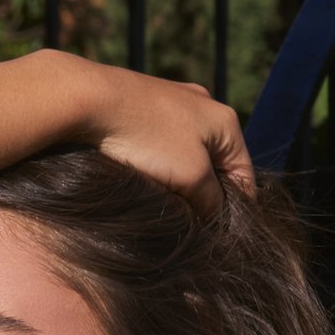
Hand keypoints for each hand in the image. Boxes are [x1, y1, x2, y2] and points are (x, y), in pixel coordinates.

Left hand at [79, 60, 256, 214]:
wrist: (91, 100)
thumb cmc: (147, 138)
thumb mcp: (191, 175)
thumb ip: (211, 198)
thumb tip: (215, 215)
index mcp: (225, 121)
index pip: (244, 175)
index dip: (236, 208)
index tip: (221, 234)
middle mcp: (205, 106)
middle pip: (216, 164)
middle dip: (206, 193)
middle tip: (191, 222)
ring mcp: (174, 103)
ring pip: (189, 155)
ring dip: (181, 180)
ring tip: (167, 202)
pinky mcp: (145, 105)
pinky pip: (163, 143)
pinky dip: (160, 164)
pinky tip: (145, 177)